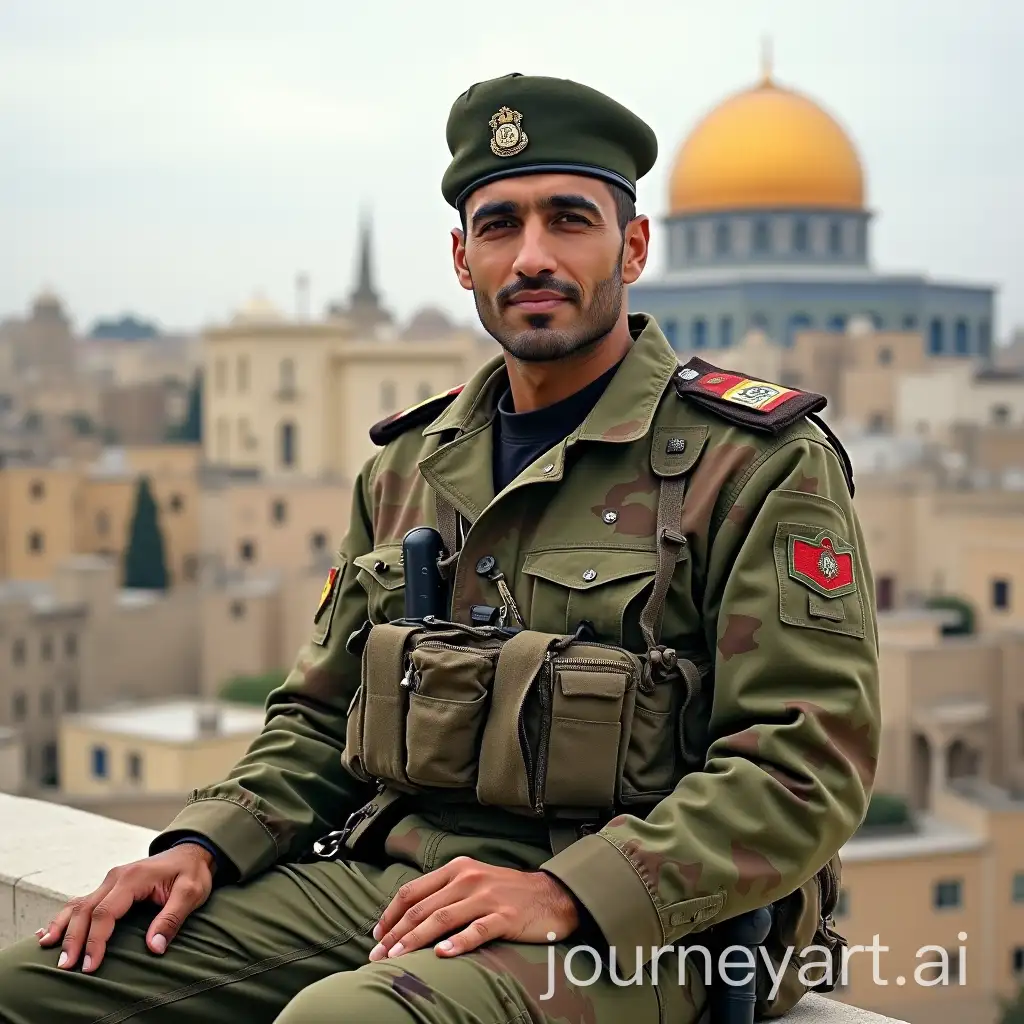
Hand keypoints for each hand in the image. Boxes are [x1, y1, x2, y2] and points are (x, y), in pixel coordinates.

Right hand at [36, 843, 215, 973]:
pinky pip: (81, 902)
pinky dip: (64, 918)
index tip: (90, 966)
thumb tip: (154, 948)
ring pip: (77, 904)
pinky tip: (49, 932)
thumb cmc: (192, 872)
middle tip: (66, 967)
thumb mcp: (191, 893)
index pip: (106, 912)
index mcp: (133, 878)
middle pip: (85, 910)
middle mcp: (116, 877)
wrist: (192, 851)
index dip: (95, 941)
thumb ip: (172, 918)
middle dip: (73, 939)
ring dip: (62, 927)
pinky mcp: (109, 887)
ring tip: (47, 950)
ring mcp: (109, 881)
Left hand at [368, 856, 578, 960]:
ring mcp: (487, 897)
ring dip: (416, 939)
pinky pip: (477, 930)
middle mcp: (468, 878)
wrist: (551, 896)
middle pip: (423, 907)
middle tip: (378, 955)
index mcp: (457, 868)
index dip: (391, 914)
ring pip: (443, 918)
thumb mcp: (473, 881)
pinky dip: (457, 942)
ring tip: (398, 957)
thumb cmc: (507, 892)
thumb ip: (445, 892)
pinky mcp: (505, 916)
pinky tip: (442, 954)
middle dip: (396, 932)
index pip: (414, 891)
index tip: (377, 936)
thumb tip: (409, 916)